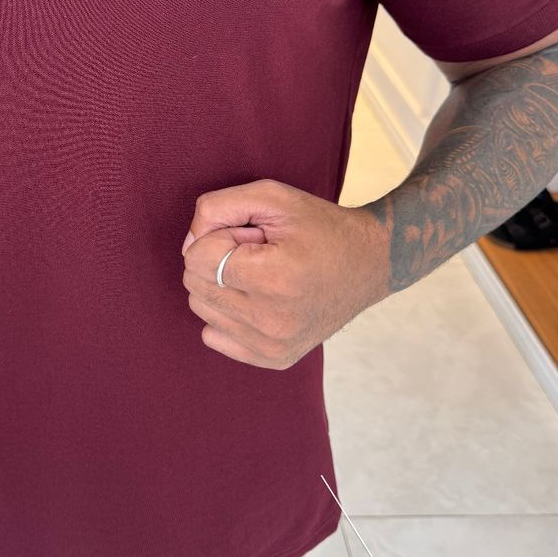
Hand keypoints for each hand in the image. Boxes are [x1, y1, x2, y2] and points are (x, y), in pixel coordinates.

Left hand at [181, 179, 389, 368]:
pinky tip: (259, 299)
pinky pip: (213, 335)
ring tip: (263, 274)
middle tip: (260, 253)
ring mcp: (273, 345)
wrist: (370, 264)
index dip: (221, 236)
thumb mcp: (272, 197)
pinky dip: (227, 313)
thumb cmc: (320, 226)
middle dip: (219, 259)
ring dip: (222, 285)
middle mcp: (273, 321)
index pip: (198, 257)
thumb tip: (187, 245)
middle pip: (195, 284)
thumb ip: (218, 207)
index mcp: (275, 279)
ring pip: (202, 308)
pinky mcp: (273, 359)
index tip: (255, 236)